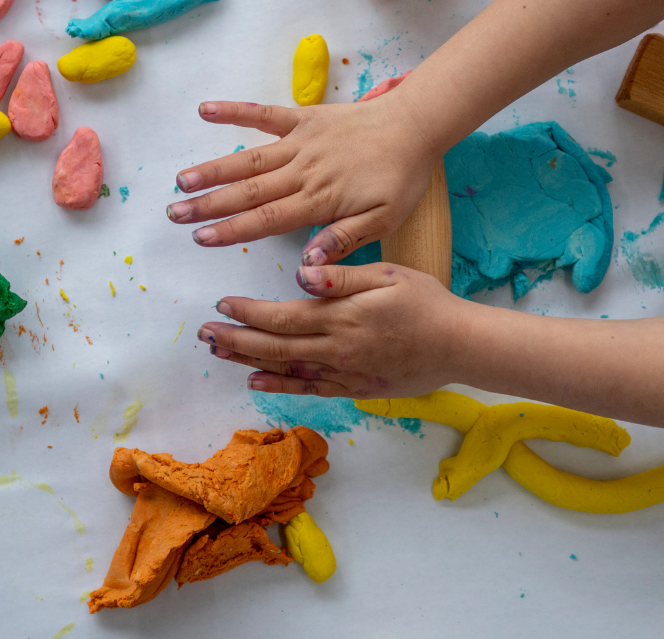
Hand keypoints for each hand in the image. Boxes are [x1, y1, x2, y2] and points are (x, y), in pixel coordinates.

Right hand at [166, 90, 438, 264]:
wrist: (415, 126)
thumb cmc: (401, 178)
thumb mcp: (383, 220)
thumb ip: (343, 239)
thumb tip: (306, 263)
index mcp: (319, 200)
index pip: (265, 220)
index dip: (230, 229)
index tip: (200, 238)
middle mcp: (302, 172)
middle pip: (247, 191)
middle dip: (208, 204)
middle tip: (174, 213)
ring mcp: (300, 142)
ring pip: (248, 158)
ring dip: (213, 169)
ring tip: (180, 179)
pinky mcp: (304, 118)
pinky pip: (264, 114)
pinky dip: (235, 111)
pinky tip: (206, 111)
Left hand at [197, 263, 471, 398]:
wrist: (459, 346)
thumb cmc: (426, 303)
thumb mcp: (389, 276)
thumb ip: (342, 276)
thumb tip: (302, 272)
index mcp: (340, 316)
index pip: (281, 316)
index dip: (248, 312)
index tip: (222, 304)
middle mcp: (335, 348)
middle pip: (274, 346)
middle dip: (235, 340)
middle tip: (204, 335)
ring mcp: (343, 372)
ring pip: (285, 370)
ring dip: (248, 362)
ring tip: (219, 355)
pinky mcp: (355, 388)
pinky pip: (310, 390)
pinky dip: (280, 388)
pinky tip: (257, 384)